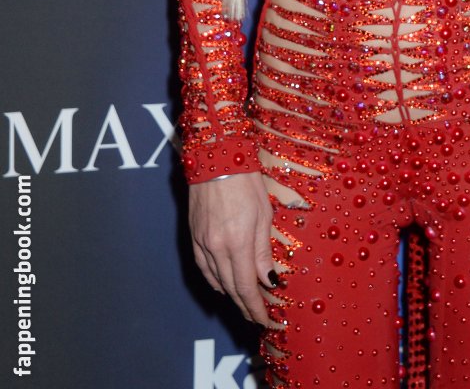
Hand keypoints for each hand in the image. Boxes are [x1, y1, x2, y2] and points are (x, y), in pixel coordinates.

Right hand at [188, 172, 274, 323]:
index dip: (255, 307)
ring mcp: (202, 242)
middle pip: (230, 288)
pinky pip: (203, 268)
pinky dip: (214, 281)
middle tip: (257, 318)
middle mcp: (216, 247)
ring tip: (244, 305)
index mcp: (237, 242)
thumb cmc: (246, 180)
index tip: (265, 320)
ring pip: (216, 280)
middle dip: (245, 306)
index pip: (246, 287)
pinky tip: (222, 286)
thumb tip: (267, 280)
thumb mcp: (263, 213)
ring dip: (231, 295)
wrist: (216, 157)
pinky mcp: (193, 236)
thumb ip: (262, 250)